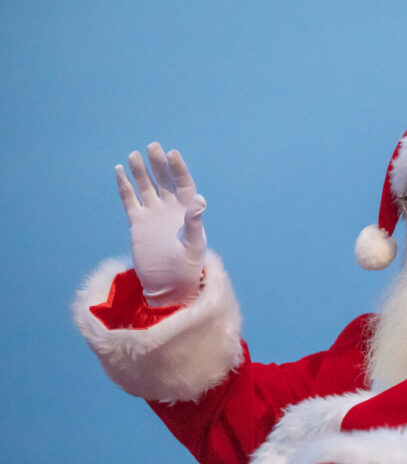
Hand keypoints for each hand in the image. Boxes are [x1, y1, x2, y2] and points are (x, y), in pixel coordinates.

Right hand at [116, 142, 206, 306]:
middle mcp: (170, 210)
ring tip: (134, 155)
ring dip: (140, 171)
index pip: (184, 184)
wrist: (168, 286)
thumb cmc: (187, 269)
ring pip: (145, 187)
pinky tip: (118, 171)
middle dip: (159, 164)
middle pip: (164, 181)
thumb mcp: (193, 246)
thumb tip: (200, 200)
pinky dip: (124, 186)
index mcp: (187, 212)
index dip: (178, 169)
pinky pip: (130, 200)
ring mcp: (153, 215)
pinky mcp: (138, 223)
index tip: (172, 154)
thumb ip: (194, 223)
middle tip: (153, 146)